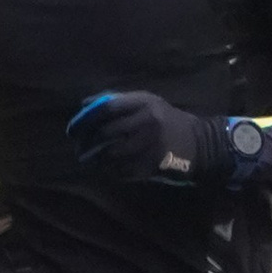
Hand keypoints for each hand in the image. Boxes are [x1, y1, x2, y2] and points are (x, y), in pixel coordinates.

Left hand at [68, 89, 234, 186]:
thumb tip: (84, 105)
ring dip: (95, 159)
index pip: (106, 109)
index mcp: (144, 103)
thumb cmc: (166, 120)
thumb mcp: (147, 102)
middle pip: (106, 133)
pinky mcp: (152, 164)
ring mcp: (151, 145)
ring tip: (87, 160)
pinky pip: (123, 170)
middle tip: (78, 148)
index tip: (73, 129)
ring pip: (112, 154)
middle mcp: (147, 122)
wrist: (199, 143)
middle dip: (86, 142)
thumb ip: (117, 101)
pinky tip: (103, 169)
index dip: (85, 119)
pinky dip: (109, 171)